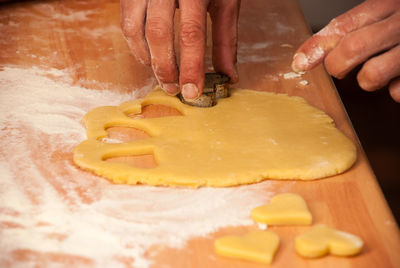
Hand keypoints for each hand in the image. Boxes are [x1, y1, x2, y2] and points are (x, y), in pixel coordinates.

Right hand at [120, 0, 239, 99]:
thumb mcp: (226, 2)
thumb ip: (226, 39)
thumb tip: (228, 76)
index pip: (191, 34)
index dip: (191, 67)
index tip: (192, 91)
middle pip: (158, 34)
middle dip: (165, 68)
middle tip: (175, 89)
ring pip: (135, 29)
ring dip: (147, 59)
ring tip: (162, 74)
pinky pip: (126, 22)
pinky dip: (136, 45)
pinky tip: (150, 56)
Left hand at [291, 0, 399, 102]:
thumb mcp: (388, 12)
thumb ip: (357, 26)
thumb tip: (311, 52)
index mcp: (389, 3)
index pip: (343, 25)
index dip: (317, 46)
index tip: (300, 62)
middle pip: (353, 49)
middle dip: (337, 66)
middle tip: (339, 70)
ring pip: (372, 75)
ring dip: (367, 81)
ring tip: (375, 74)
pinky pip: (399, 92)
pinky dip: (395, 91)